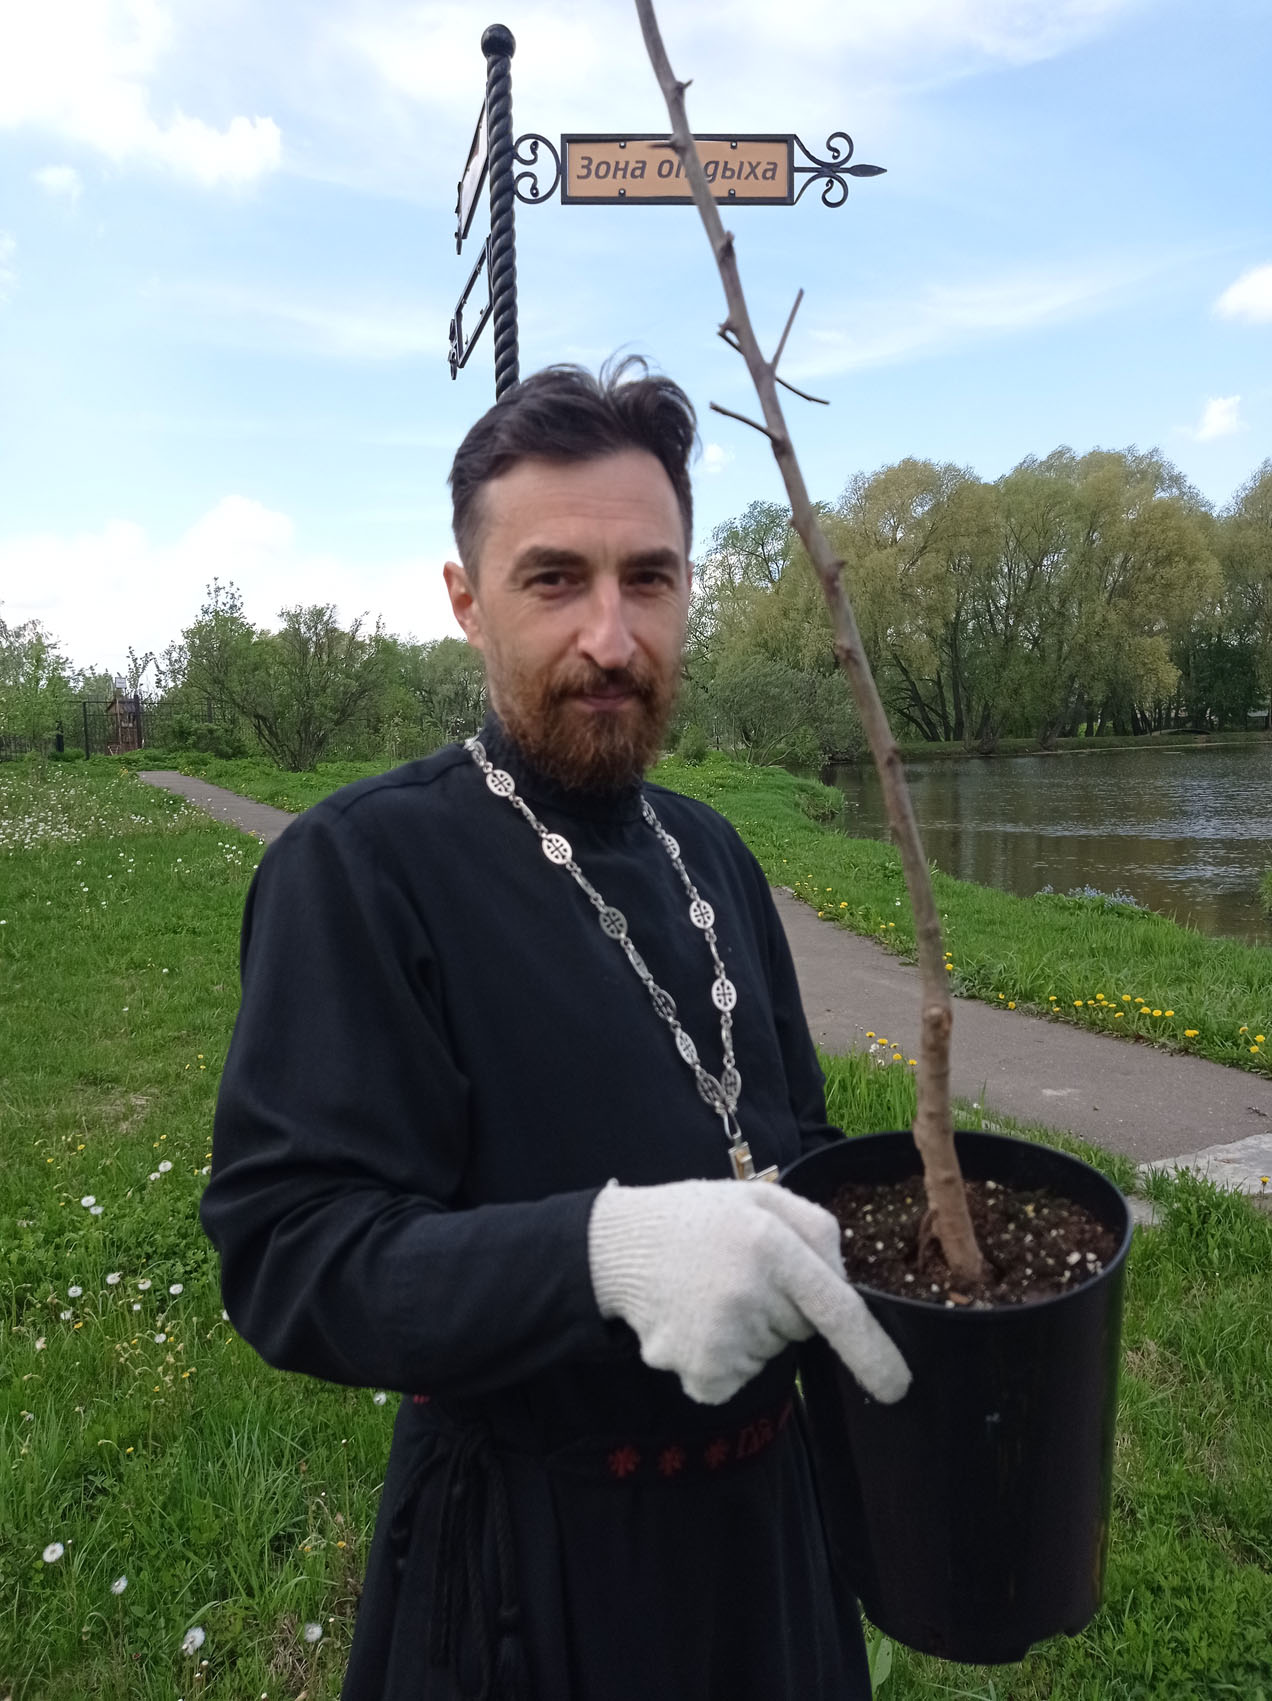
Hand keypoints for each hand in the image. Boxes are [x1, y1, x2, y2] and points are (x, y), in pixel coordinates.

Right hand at [588, 1178, 910, 1406]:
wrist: (617, 1247)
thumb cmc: (696, 1220)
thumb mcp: (758, 1198)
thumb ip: (815, 1229)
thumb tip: (847, 1285)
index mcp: (771, 1244)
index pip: (838, 1308)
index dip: (873, 1351)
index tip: (899, 1385)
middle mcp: (749, 1294)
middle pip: (801, 1329)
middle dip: (782, 1309)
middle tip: (736, 1273)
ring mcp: (722, 1338)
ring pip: (767, 1356)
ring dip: (747, 1334)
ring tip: (706, 1292)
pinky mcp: (699, 1371)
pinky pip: (734, 1380)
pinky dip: (718, 1361)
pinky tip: (692, 1322)